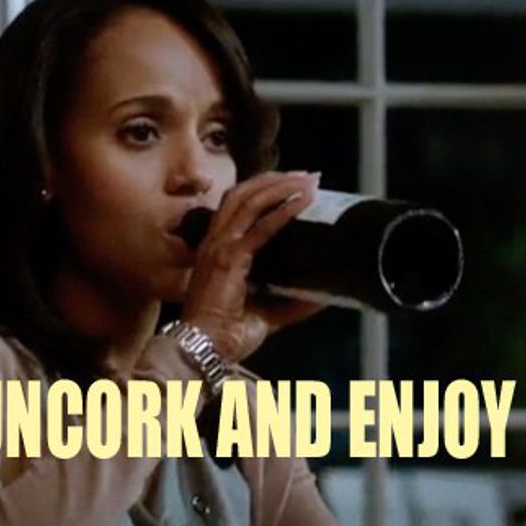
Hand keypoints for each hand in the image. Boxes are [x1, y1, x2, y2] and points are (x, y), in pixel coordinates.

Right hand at [181, 170, 325, 362]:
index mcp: (217, 250)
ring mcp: (219, 247)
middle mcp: (215, 242)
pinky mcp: (229, 259)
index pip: (238, 205)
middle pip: (242, 193)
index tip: (295, 185)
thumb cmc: (225, 335)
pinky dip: (284, 210)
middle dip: (276, 179)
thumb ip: (291, 304)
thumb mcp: (266, 315)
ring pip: (250, 200)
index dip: (265, 190)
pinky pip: (261, 227)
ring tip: (308, 181)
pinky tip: (304, 202)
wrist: (204, 350)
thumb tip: (321, 297)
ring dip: (282, 186)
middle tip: (306, 175)